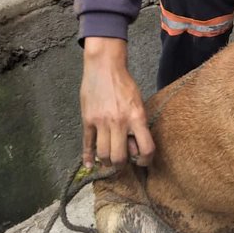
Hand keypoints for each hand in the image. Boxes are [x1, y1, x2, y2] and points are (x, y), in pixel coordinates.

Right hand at [80, 37, 154, 167]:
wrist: (105, 67)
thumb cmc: (125, 85)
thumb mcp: (139, 103)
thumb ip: (138, 125)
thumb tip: (135, 149)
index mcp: (137, 117)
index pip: (146, 149)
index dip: (145, 160)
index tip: (142, 162)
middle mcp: (119, 122)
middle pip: (119, 157)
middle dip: (121, 165)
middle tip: (122, 163)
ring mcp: (102, 122)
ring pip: (103, 154)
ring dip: (106, 161)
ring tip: (109, 160)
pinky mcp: (88, 120)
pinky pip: (87, 144)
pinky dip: (87, 157)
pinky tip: (89, 165)